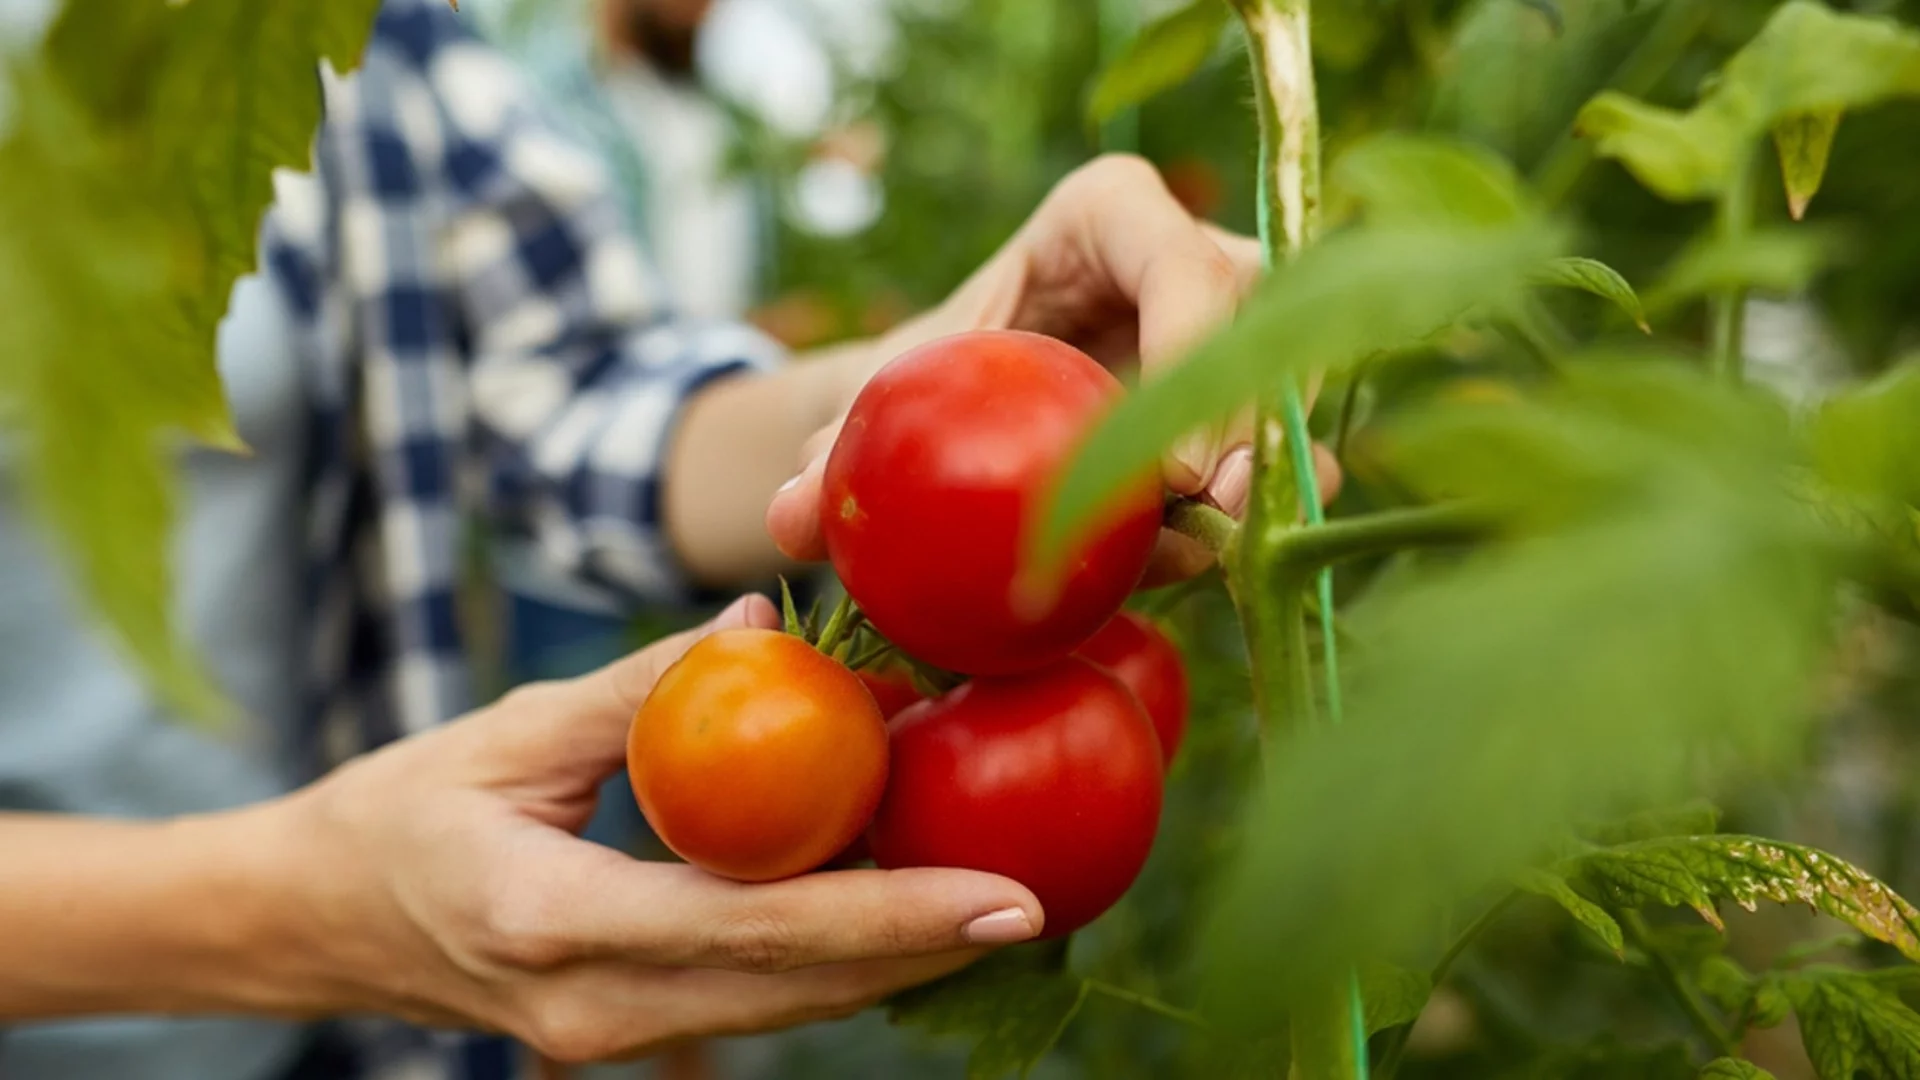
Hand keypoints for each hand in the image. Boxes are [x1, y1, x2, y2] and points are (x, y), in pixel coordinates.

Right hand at [272, 595, 1042, 1062]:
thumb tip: (766, 627)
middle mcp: (595, 1007)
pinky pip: (754, 998)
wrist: (316, 922)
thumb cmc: (401, 809)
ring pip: (789, 1005)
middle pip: (801, 987)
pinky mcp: (626, 1031)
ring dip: (892, 957)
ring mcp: (610, 1037)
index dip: (892, 915)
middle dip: (927, 948)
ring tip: (990, 896)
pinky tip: (892, 901)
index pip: (759, 926)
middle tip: (1039, 896)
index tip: (1004, 900)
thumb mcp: (511, 732)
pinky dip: (831, 957)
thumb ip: (643, 688)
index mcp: (556, 919)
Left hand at [766, 154, 1340, 582]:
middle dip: (1247, 426)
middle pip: (1257, 329)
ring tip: (1212, 548)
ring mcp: (1240, 326)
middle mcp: (1196, 254)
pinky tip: (1214, 560)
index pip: (1180, 263)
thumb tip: (790, 518)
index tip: (1169, 470)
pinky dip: (1259, 508)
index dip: (1191, 351)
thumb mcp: (885, 396)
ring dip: (1265, 474)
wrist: (964, 406)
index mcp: (1110, 213)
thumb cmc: (930, 374)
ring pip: (1286, 389)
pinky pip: (1288, 448)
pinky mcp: (1255, 400)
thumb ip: (838, 448)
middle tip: (1210, 517)